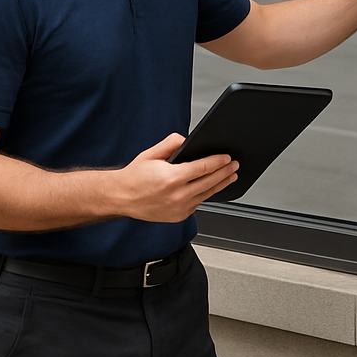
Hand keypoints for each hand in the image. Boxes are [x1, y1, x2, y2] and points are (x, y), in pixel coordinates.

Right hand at [111, 132, 239, 222]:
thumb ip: (172, 142)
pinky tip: (212, 186)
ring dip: (221, 184)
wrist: (121, 198)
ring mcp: (178, 208)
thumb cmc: (135, 176)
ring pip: (206, 195)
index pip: (203, 168)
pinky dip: (206, 194)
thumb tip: (188, 140)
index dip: (219, 162)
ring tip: (231, 176)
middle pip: (210, 182)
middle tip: (235, 165)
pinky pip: (197, 203)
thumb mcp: (152, 153)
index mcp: (172, 178)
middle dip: (225, 172)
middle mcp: (176, 195)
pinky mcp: (178, 216)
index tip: (227, 157)